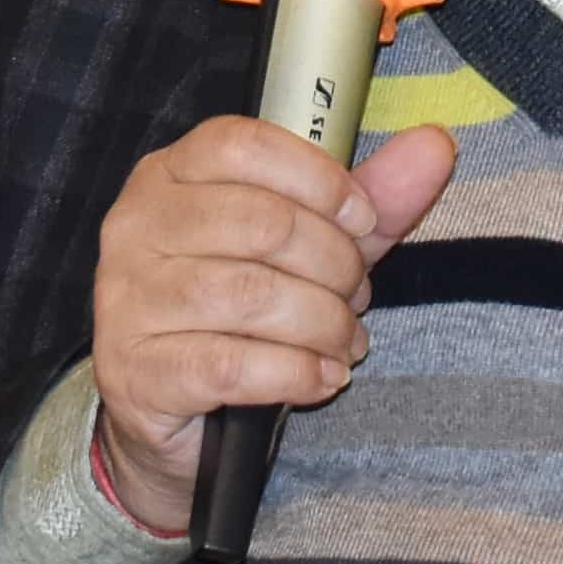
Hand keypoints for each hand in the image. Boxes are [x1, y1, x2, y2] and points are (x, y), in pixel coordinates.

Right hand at [87, 119, 457, 534]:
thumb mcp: (310, 247)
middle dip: (334, 264)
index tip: (363, 221)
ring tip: (344, 341)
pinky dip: (295, 372)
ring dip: (322, 322)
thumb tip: (435, 146)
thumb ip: (371, 197)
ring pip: (251, 294)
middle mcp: (136, 228)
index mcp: (169, 175)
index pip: (245, 146)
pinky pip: (231, 364)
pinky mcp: (136, 371)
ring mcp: (127, 301)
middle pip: (261, 222)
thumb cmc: (240, 315)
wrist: (171, 417)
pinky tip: (321, 378)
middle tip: (356, 297)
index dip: (320, 181)